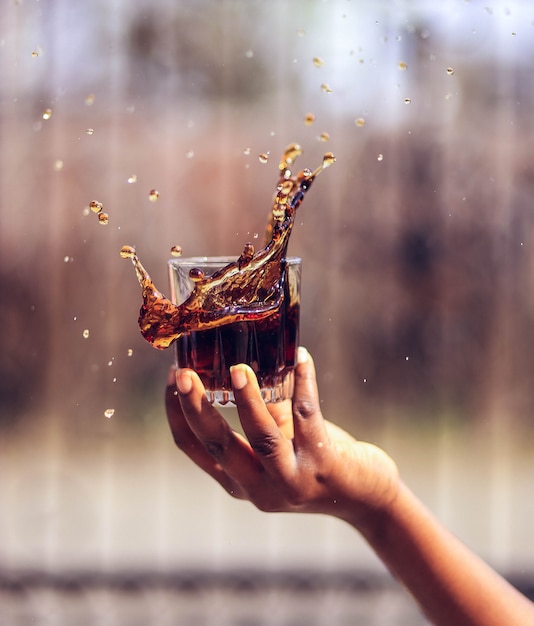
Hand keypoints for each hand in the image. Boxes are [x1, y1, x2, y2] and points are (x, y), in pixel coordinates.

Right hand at [165, 347, 399, 525]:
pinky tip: (301, 358)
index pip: (194, 449)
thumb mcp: (276, 442)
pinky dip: (304, 384)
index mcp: (237, 480)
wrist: (360, 495)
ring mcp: (291, 480)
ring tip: (237, 370)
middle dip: (197, 407)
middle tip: (183, 373)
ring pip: (262, 439)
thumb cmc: (310, 460)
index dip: (177, 413)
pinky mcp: (323, 465)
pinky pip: (308, 417)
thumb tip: (242, 363)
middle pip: (219, 446)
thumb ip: (259, 413)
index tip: (171, 379)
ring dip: (247, 402)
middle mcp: (257, 487)